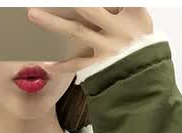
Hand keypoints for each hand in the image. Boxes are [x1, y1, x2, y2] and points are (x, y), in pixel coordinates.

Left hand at [26, 7, 153, 76]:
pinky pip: (77, 65)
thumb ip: (125, 6)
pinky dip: (62, 65)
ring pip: (76, 31)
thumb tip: (113, 2)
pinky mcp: (100, 66)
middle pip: (88, 7)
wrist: (148, 78)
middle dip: (68, 1)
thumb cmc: (142, 42)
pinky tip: (46, 63)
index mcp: (132, 12)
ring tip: (32, 14)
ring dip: (53, 23)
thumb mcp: (140, 17)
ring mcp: (107, 48)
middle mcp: (117, 28)